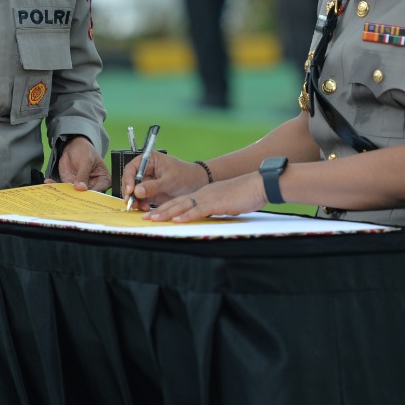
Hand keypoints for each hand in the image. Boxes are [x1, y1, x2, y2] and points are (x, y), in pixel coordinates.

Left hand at [48, 136, 109, 191]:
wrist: (74, 145)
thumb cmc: (85, 150)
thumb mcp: (86, 160)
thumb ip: (83, 174)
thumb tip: (81, 188)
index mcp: (104, 180)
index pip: (99, 192)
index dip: (90, 196)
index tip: (81, 197)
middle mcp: (93, 186)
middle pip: (86, 197)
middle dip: (76, 198)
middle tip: (67, 197)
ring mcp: (81, 187)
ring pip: (73, 195)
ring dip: (63, 194)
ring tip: (54, 191)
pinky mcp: (70, 184)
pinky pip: (63, 188)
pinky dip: (55, 186)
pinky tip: (48, 182)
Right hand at [120, 152, 202, 210]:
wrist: (196, 185)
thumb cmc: (185, 176)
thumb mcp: (169, 180)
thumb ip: (153, 186)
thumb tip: (136, 191)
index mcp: (148, 160)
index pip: (132, 168)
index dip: (128, 179)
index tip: (130, 190)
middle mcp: (145, 171)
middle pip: (129, 181)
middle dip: (129, 192)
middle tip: (130, 202)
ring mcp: (146, 183)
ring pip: (133, 192)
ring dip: (134, 200)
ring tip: (138, 207)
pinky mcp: (149, 193)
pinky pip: (140, 199)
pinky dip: (140, 204)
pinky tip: (145, 208)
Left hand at [144, 173, 266, 221]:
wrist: (259, 185)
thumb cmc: (246, 194)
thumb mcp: (225, 202)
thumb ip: (215, 207)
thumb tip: (208, 215)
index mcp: (204, 193)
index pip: (180, 201)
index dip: (165, 207)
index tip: (153, 213)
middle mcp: (202, 194)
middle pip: (176, 202)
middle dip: (159, 210)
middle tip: (145, 217)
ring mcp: (208, 198)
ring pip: (183, 206)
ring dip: (166, 213)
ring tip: (153, 218)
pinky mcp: (217, 203)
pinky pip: (198, 210)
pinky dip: (186, 215)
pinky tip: (176, 220)